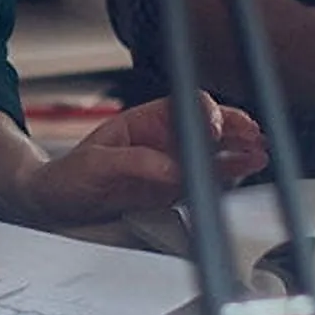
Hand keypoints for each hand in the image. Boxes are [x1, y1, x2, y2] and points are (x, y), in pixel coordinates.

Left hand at [13, 97, 266, 225]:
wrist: (54, 208)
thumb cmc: (68, 179)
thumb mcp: (96, 165)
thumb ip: (135, 164)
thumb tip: (171, 170)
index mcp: (145, 122)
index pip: (184, 107)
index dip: (205, 112)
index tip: (215, 127)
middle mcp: (163, 142)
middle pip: (207, 126)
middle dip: (233, 127)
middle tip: (253, 135)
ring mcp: (171, 166)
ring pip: (214, 152)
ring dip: (238, 151)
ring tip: (260, 152)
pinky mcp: (173, 192)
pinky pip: (206, 180)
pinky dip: (228, 175)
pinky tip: (246, 170)